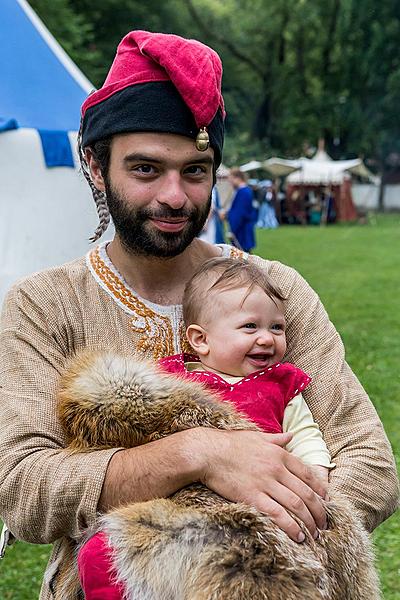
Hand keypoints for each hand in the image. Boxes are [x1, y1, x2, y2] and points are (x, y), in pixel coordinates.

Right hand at [196, 429, 327, 541]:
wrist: (207, 452)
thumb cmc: (229, 443)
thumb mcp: (257, 436)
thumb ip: (276, 439)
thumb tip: (291, 435)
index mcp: (279, 454)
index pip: (307, 473)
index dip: (320, 488)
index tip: (327, 500)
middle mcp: (276, 468)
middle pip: (306, 492)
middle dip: (319, 511)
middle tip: (324, 523)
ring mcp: (265, 483)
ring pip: (296, 505)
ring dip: (309, 522)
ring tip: (315, 534)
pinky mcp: (253, 497)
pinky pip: (277, 515)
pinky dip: (291, 527)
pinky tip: (298, 537)